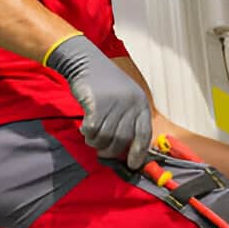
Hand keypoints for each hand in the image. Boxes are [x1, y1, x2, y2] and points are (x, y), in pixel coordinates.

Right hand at [46, 35, 151, 168]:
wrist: (87, 63)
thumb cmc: (105, 84)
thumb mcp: (125, 98)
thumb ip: (128, 119)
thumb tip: (126, 149)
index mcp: (140, 104)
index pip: (144, 135)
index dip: (139, 153)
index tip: (132, 164)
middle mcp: (130, 104)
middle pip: (122, 140)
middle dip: (110, 151)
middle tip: (102, 152)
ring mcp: (113, 104)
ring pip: (105, 138)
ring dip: (96, 142)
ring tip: (91, 137)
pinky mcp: (96, 104)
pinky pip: (92, 131)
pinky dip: (87, 134)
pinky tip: (84, 129)